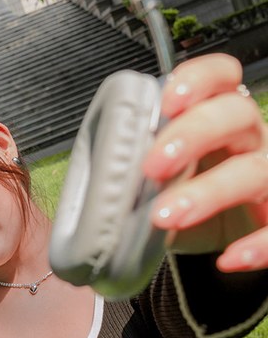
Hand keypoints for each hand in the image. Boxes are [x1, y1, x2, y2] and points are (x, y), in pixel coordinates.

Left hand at [142, 54, 267, 271]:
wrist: (218, 245)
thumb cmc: (185, 201)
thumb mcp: (156, 182)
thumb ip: (132, 172)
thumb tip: (86, 186)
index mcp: (216, 120)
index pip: (221, 77)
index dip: (199, 79)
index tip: (167, 99)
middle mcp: (249, 141)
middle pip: (236, 114)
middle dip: (193, 132)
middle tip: (152, 165)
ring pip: (255, 170)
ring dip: (210, 191)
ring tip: (165, 216)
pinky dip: (258, 246)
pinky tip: (228, 260)